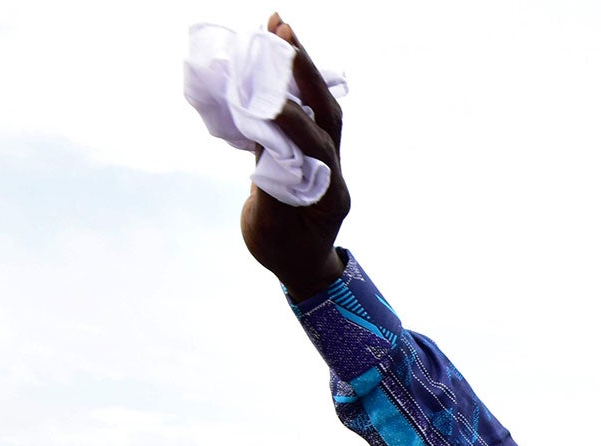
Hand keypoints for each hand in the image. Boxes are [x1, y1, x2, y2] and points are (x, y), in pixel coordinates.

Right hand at [239, 18, 349, 298]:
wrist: (301, 264)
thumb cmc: (285, 251)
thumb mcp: (271, 230)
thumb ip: (270, 190)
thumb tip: (266, 150)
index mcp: (330, 193)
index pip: (318, 150)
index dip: (295, 126)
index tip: (267, 106)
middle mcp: (334, 169)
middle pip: (328, 114)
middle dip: (305, 75)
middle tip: (283, 34)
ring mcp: (325, 156)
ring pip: (319, 104)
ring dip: (300, 66)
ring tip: (279, 26)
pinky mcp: (310, 147)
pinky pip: (304, 106)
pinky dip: (289, 78)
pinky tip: (274, 46)